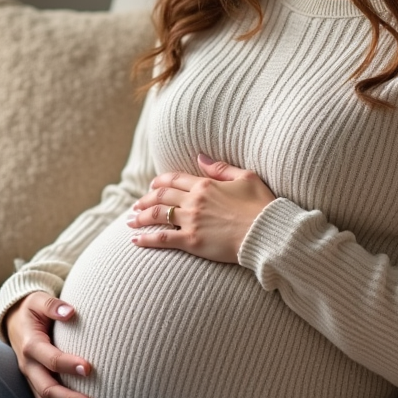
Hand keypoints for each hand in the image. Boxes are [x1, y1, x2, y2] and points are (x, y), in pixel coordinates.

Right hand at [4, 292, 94, 397]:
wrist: (15, 321)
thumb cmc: (33, 310)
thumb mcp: (38, 300)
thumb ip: (53, 305)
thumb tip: (70, 312)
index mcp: (31, 345)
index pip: (49, 357)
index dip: (67, 363)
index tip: (89, 368)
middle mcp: (29, 367)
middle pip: (46, 388)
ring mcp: (32, 380)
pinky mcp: (36, 388)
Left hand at [127, 152, 275, 262]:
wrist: (266, 233)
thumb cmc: (261, 206)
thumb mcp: (246, 177)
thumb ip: (220, 168)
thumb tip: (200, 156)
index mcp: (205, 184)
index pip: (174, 179)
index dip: (160, 182)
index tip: (152, 186)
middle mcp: (194, 200)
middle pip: (161, 196)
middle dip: (145, 199)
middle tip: (137, 204)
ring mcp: (191, 221)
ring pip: (157, 215)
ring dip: (140, 217)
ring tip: (131, 220)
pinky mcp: (191, 241)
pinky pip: (163, 238)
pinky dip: (146, 239)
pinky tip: (135, 240)